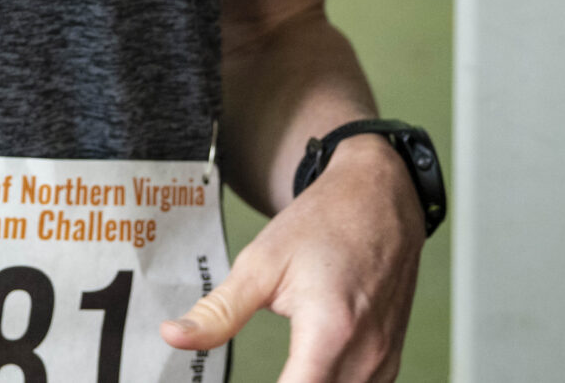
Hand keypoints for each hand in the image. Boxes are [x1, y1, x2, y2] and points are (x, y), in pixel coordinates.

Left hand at [161, 137, 423, 381]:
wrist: (379, 198)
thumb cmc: (322, 224)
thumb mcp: (262, 262)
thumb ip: (219, 311)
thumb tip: (173, 337)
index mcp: (330, 330)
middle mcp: (365, 353)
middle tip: (260, 372)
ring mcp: (384, 359)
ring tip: (281, 371)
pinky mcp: (391, 359)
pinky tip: (308, 374)